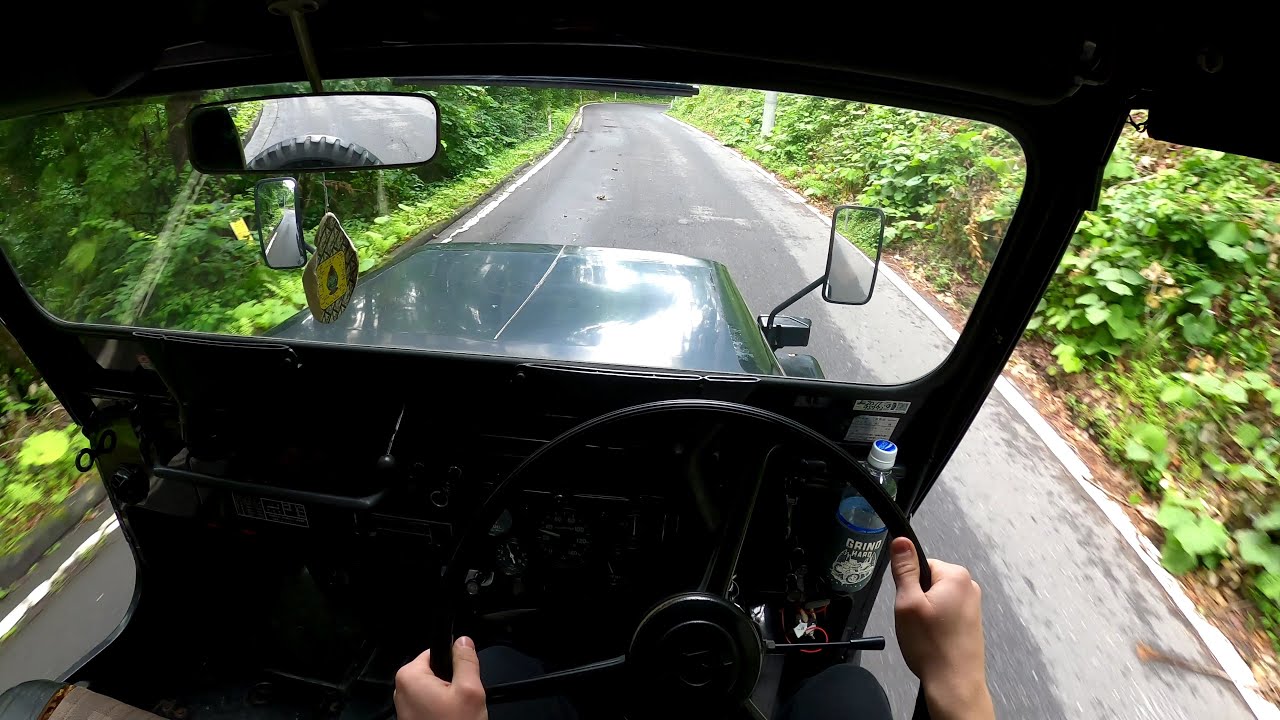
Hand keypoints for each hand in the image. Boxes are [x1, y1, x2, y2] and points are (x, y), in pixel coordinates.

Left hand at [394, 637, 487, 719]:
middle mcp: (402, 691)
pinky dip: (442, 713)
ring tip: (456, 715)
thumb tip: (463, 642)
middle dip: (451, 683)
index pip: (435, 651)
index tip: (462, 678)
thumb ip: (466, 661)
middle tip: (460, 702)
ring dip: (448, 700)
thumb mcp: (470, 690)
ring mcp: (405, 708)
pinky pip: (430, 707)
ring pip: (434, 691)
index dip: (454, 663)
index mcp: (410, 677)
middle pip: (435, 672)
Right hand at [889, 537, 994, 719]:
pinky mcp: (972, 622)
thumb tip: (902, 541)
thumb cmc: (931, 646)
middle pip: (930, 580)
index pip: (921, 564)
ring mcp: (973, 606)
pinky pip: (946, 613)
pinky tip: (934, 641)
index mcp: (956, 576)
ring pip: (936, 598)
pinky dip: (937, 624)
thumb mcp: (908, 603)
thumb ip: (904, 569)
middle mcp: (970, 586)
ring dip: (927, 614)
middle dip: (918, 599)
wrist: (954, 684)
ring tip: (925, 634)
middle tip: (915, 622)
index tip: (910, 604)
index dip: (909, 584)